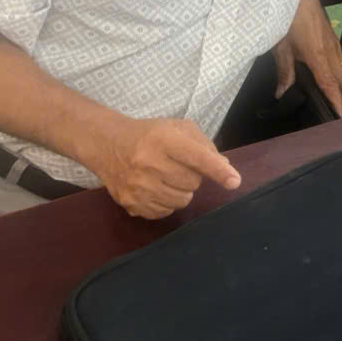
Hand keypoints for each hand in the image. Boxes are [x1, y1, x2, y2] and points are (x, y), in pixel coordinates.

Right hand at [92, 117, 240, 219]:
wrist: (108, 145)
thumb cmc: (150, 135)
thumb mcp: (177, 128)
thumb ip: (204, 145)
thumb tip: (224, 166)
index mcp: (163, 140)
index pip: (197, 157)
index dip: (217, 170)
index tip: (234, 181)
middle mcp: (149, 163)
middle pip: (192, 183)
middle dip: (193, 176)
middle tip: (178, 166)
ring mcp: (138, 187)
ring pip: (181, 200)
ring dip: (181, 191)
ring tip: (167, 177)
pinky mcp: (131, 204)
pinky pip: (165, 212)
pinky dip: (167, 202)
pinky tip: (156, 188)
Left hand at [275, 0, 341, 116]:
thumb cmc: (286, 17)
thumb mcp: (280, 45)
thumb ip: (284, 70)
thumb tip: (283, 92)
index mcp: (318, 56)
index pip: (330, 84)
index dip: (336, 100)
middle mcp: (331, 52)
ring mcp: (334, 42)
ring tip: (341, 99)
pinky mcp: (332, 36)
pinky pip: (340, 59)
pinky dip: (340, 72)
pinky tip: (334, 77)